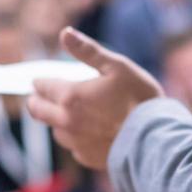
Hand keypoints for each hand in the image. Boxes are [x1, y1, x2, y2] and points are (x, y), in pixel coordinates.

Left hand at [28, 28, 164, 169]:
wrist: (156, 139)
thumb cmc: (139, 98)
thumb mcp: (117, 66)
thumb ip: (88, 51)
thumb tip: (65, 33)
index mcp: (71, 96)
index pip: (42, 86)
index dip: (41, 80)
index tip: (42, 79)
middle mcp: (66, 121)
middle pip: (37, 111)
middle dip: (36, 100)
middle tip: (40, 95)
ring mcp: (75, 142)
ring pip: (55, 130)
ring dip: (57, 120)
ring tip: (71, 113)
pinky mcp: (86, 157)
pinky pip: (73, 146)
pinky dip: (76, 137)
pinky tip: (90, 132)